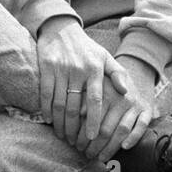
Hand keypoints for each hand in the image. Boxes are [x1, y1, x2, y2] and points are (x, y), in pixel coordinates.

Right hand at [37, 16, 128, 146]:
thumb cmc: (86, 48)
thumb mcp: (105, 57)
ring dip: (60, 122)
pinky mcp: (46, 67)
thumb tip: (126, 93)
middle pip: (75, 106)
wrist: (61, 28)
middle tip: (74, 143)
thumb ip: (118, 75)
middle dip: (74, 128)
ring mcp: (61, 68)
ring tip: (62, 135)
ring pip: (59, 103)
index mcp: (94, 69)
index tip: (92, 137)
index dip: (93, 120)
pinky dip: (46, 109)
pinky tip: (49, 120)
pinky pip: (46, 93)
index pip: (95, 100)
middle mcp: (78, 70)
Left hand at [80, 56, 156, 160]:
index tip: (77, 145)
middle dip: (95, 145)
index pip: (93, 118)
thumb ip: (84, 97)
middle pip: (107, 127)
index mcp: (105, 90)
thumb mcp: (90, 85)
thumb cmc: (102, 85)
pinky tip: (124, 148)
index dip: (84, 134)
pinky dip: (134, 138)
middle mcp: (121, 97)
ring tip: (101, 158)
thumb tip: (79, 113)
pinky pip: (141, 125)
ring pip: (122, 130)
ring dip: (111, 147)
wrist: (126, 78)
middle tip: (86, 154)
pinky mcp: (147, 110)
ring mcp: (135, 104)